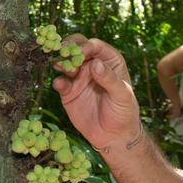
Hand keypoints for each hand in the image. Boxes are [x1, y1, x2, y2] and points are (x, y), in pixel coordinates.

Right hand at [52, 35, 141, 150]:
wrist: (114, 136)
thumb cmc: (124, 112)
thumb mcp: (122, 95)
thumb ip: (109, 79)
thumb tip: (95, 63)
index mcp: (109, 61)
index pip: (96, 46)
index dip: (87, 46)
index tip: (81, 53)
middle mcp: (92, 66)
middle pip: (77, 49)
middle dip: (69, 47)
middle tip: (62, 51)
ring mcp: (79, 77)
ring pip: (66, 63)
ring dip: (60, 61)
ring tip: (58, 65)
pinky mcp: (68, 91)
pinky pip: (60, 82)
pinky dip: (58, 81)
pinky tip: (59, 84)